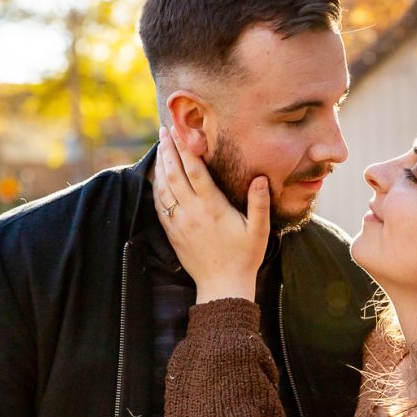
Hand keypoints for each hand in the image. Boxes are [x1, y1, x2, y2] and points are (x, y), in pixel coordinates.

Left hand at [153, 126, 270, 302]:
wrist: (222, 287)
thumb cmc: (245, 257)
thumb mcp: (259, 230)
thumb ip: (259, 203)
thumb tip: (260, 178)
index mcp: (213, 207)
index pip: (195, 170)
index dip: (186, 148)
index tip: (180, 130)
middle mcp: (192, 212)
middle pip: (174, 173)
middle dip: (168, 149)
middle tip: (164, 129)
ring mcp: (179, 223)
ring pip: (163, 187)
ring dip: (160, 165)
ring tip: (160, 147)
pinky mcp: (173, 233)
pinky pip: (159, 205)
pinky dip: (156, 187)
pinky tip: (157, 177)